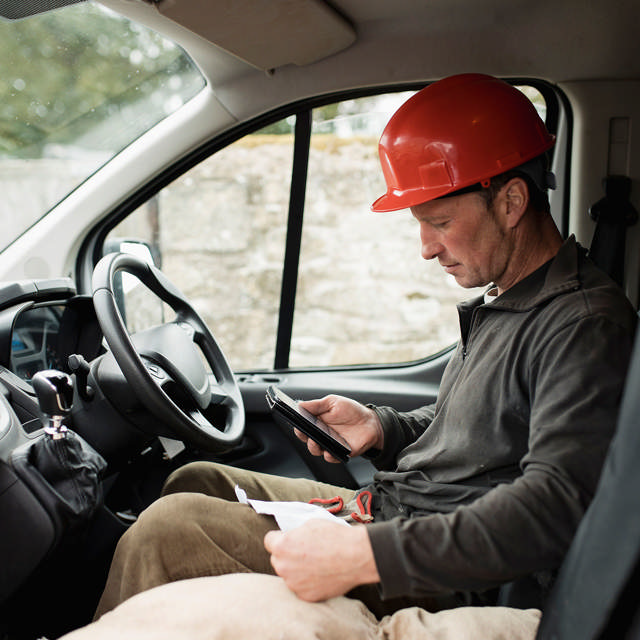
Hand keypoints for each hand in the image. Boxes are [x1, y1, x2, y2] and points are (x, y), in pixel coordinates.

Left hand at [263, 520, 379, 600]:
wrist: (355, 556)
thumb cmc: (334, 536)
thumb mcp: (309, 524)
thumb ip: (294, 534)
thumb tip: (290, 539)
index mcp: (282, 546)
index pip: (268, 541)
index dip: (278, 538)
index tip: (287, 538)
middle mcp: (284, 566)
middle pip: (277, 559)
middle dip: (287, 555)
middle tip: (305, 551)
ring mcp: (294, 584)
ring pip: (289, 575)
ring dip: (297, 570)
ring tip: (316, 563)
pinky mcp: (306, 596)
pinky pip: (301, 587)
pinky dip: (308, 582)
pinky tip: (321, 574)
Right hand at [296, 395, 383, 462]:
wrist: (370, 422)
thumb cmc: (351, 411)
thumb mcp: (333, 402)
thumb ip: (316, 405)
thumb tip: (300, 405)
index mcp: (317, 421)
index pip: (302, 425)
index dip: (298, 425)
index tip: (297, 422)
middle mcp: (321, 434)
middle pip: (305, 439)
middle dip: (303, 436)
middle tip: (305, 431)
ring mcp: (329, 444)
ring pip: (315, 450)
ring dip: (313, 447)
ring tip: (316, 442)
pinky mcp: (339, 453)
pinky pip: (330, 457)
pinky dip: (328, 455)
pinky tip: (329, 450)